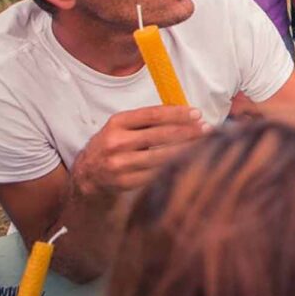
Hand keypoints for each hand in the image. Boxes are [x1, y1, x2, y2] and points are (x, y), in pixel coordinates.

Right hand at [72, 106, 207, 195]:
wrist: (87, 173)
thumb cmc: (113, 144)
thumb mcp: (122, 126)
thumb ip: (147, 120)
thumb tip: (184, 113)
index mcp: (117, 122)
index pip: (153, 115)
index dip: (177, 114)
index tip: (197, 114)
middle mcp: (117, 142)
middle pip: (160, 135)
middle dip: (188, 131)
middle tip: (207, 129)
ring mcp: (120, 164)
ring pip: (162, 156)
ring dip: (186, 150)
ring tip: (203, 145)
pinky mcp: (126, 182)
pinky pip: (157, 174)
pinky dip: (175, 167)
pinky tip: (189, 162)